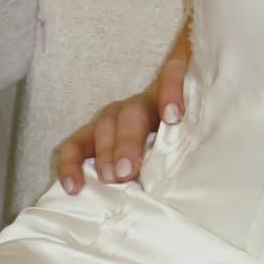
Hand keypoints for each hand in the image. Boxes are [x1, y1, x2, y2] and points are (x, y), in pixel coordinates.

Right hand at [56, 52, 188, 194]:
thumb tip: (191, 175)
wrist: (149, 148)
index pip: (173, 77)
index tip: (173, 116)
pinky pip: (74, 147)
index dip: (172, 92)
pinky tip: (74, 187)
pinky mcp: (88, 137)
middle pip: (133, 113)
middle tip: (128, 170)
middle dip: (128, 141)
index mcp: (168, 101)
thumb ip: (185, 147)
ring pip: (105, 126)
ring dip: (106, 154)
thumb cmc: (172, 148)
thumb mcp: (185, 141)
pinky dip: (71, 166)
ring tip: (110, 178)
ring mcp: (110, 120)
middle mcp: (137, 106)